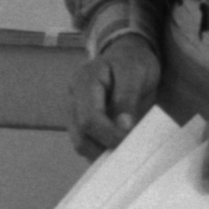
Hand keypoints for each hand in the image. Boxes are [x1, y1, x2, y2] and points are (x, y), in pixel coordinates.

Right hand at [71, 34, 162, 157]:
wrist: (127, 54)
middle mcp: (73, 99)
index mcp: (84, 82)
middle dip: (103, 149)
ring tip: (124, 152)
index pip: (89, 118)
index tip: (129, 143)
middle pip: (79, 135)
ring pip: (80, 143)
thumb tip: (122, 128)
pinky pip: (86, 142)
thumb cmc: (132, 62)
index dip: (108, 136)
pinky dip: (101, 150)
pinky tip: (117, 149)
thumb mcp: (135, 74)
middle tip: (129, 153)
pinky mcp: (80, 121)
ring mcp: (74, 111)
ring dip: (101, 153)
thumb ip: (127, 98)